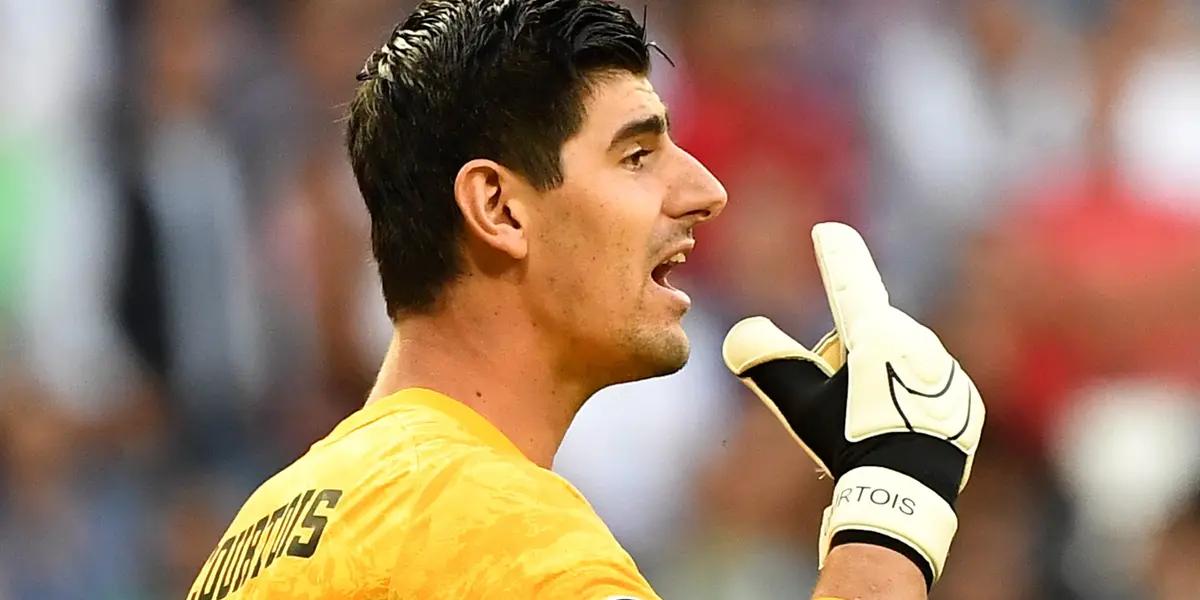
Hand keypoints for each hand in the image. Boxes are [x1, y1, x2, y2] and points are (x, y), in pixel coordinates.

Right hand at [722, 222, 984, 587]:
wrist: (904, 490)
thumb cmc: (847, 441)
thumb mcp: (798, 403)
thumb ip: (766, 360)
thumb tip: (746, 332)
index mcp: (876, 332)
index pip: (848, 281)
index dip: (835, 253)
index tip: (828, 230)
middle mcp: (918, 340)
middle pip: (869, 338)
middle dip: (850, 360)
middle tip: (837, 407)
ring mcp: (946, 371)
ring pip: (900, 364)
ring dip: (880, 383)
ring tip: (869, 427)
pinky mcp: (963, 400)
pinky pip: (926, 389)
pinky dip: (909, 404)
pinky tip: (898, 434)